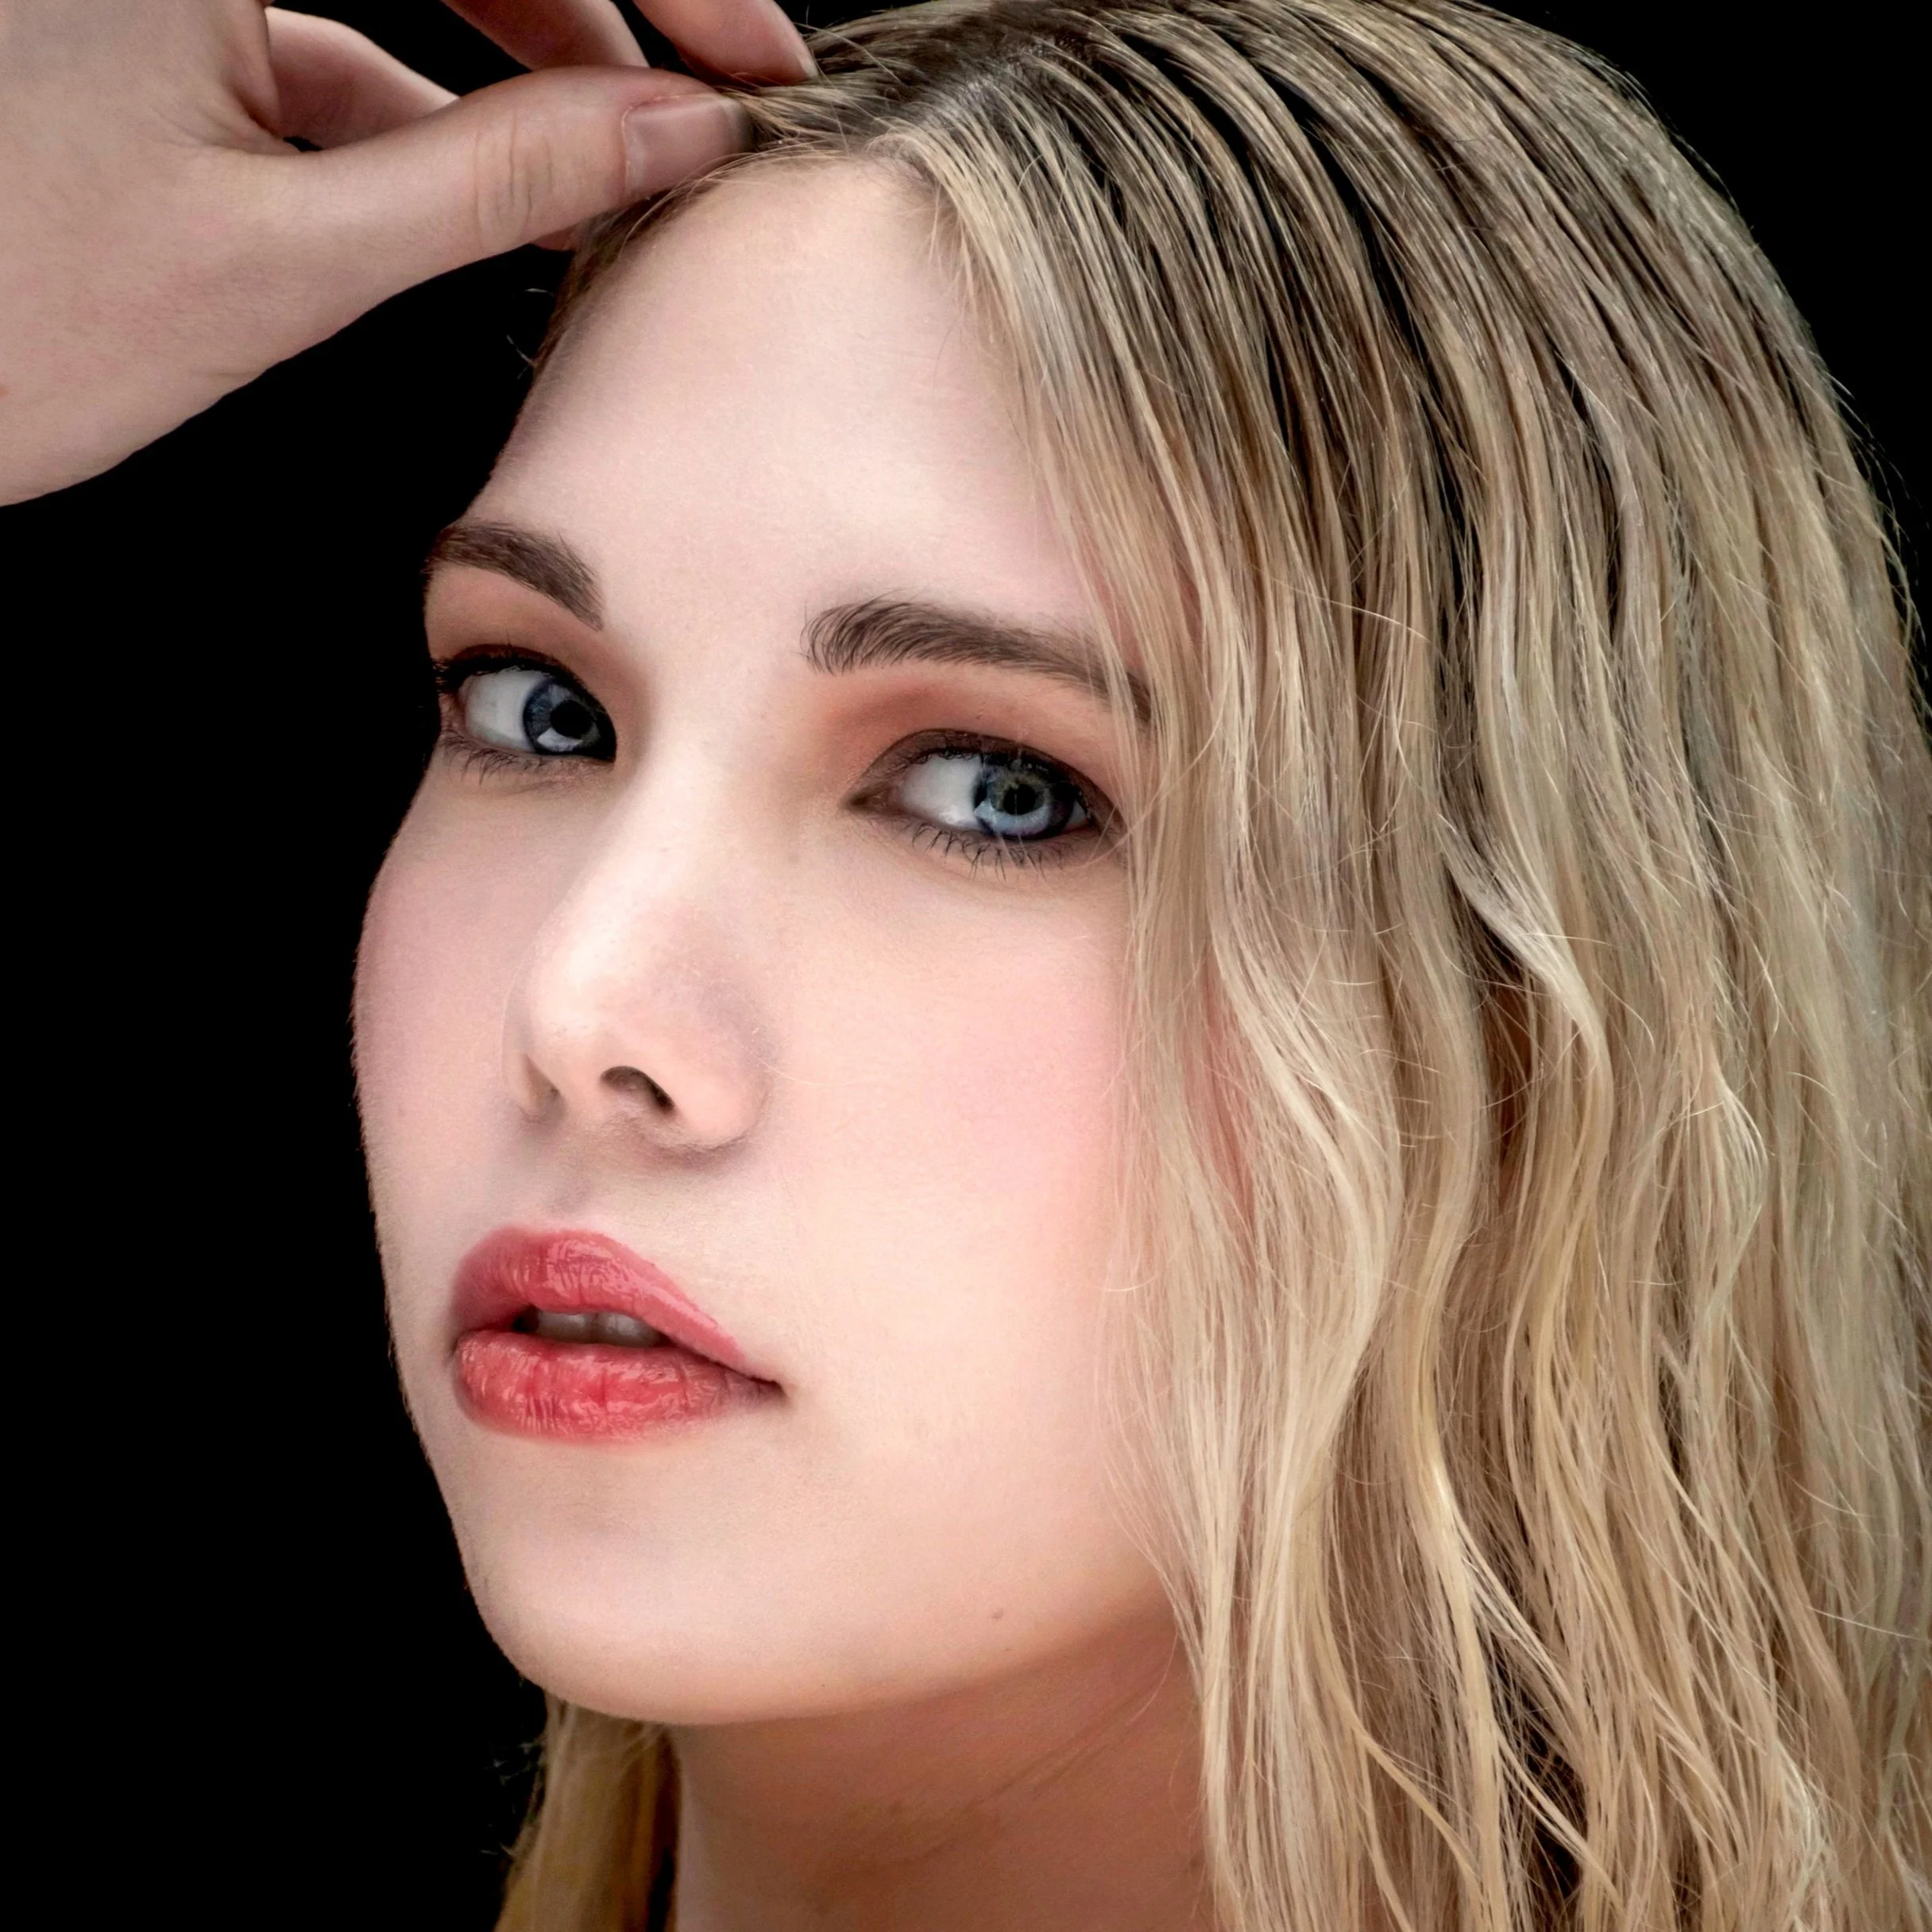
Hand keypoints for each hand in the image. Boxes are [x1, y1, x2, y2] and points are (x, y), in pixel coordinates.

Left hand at [0, 0, 811, 503]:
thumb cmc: (10, 329)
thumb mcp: (289, 259)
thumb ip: (493, 180)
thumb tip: (670, 129)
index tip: (758, 60)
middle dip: (598, 21)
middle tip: (715, 103)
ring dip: (517, 67)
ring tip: (612, 169)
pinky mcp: (148, 34)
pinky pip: (319, 42)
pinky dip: (411, 114)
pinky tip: (473, 195)